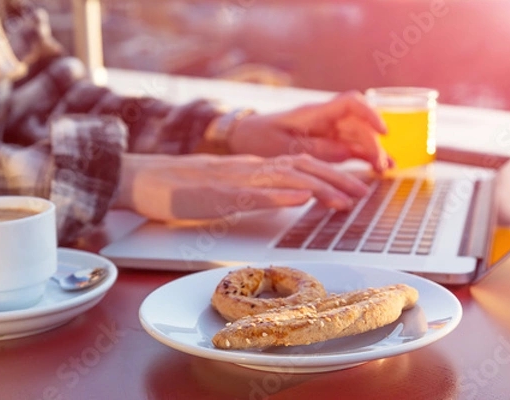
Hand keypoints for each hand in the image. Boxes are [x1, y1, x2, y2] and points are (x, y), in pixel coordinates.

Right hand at [114, 153, 368, 220]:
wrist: (147, 178)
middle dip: (336, 179)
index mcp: (253, 167)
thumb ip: (259, 189)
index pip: (299, 166)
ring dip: (318, 186)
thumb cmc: (184, 186)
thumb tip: (288, 194)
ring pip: (284, 177)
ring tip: (343, 198)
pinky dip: (279, 194)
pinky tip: (300, 197)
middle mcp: (249, 168)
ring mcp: (235, 179)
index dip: (330, 175)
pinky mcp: (218, 194)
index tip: (353, 188)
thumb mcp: (229, 187)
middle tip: (362, 192)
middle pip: (301, 168)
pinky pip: (252, 193)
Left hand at [228, 91, 393, 172]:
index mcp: (314, 113)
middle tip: (381, 166)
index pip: (350, 103)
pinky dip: (364, 156)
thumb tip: (346, 154)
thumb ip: (314, 150)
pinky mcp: (326, 143)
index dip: (371, 114)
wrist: (243, 137)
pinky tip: (377, 168)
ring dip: (373, 151)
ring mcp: (327, 131)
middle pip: (359, 125)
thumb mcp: (282, 146)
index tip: (384, 132)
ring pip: (358, 137)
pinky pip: (350, 147)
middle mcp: (325, 119)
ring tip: (385, 170)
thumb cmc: (258, 137)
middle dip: (373, 143)